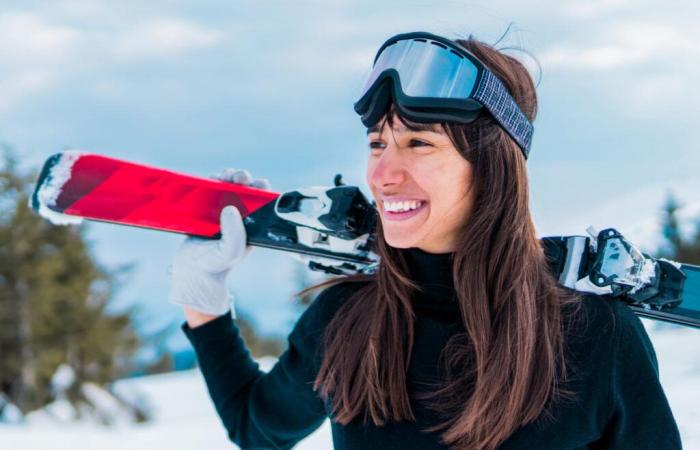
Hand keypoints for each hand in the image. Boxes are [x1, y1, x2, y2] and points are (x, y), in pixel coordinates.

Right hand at [168, 168, 269, 317]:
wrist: (193, 272)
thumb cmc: (216, 264)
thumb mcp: (231, 252)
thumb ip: (234, 234)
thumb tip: (230, 209)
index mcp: (252, 225)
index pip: (262, 202)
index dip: (261, 189)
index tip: (257, 183)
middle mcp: (239, 216)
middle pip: (245, 190)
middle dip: (243, 179)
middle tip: (239, 177)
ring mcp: (222, 212)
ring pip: (227, 187)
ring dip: (227, 177)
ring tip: (224, 177)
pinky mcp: (205, 211)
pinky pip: (209, 192)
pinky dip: (209, 184)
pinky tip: (209, 182)